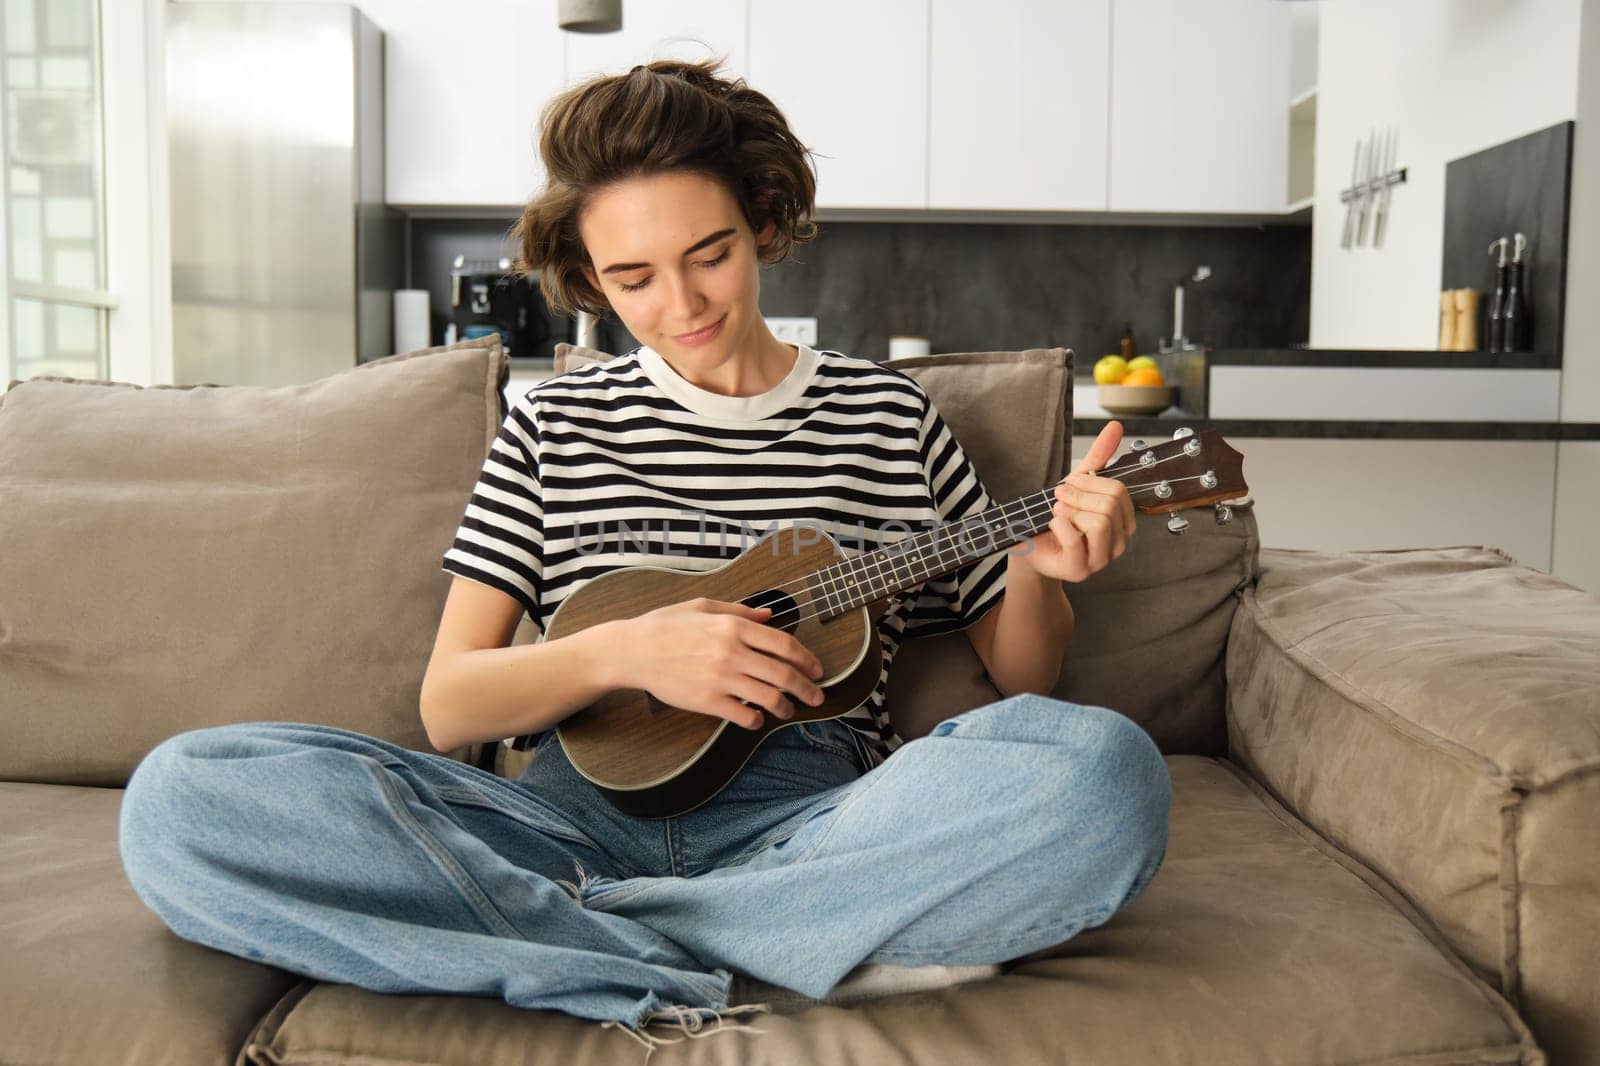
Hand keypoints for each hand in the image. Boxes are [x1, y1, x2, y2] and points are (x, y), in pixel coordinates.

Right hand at [620, 598, 826, 729]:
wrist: (633, 650)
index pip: (785, 644)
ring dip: (785, 707)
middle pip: (784, 674)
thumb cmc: (666, 625)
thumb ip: (740, 611)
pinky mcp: (707, 701)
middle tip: (817, 697)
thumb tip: (770, 615)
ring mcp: (720, 678)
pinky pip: (743, 715)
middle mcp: (732, 651)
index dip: (807, 659)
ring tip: (788, 710)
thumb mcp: (703, 606)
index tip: (817, 669)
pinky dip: (756, 720)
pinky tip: (757, 718)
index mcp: (734, 625)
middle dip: (807, 689)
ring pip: (769, 698)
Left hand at [1013, 421, 1136, 581]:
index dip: (1089, 482)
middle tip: (1059, 498)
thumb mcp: (1078, 483)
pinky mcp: (1080, 570)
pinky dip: (1058, 525)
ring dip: (1070, 512)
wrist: (1030, 542)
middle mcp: (1118, 542)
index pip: (1118, 491)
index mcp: (1123, 521)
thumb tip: (1115, 426)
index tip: (1069, 484)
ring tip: (1058, 514)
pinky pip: (1075, 539)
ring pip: (1100, 522)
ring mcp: (1102, 560)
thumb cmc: (1057, 514)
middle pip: (1111, 505)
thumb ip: (1099, 456)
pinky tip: (1052, 526)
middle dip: (1078, 496)